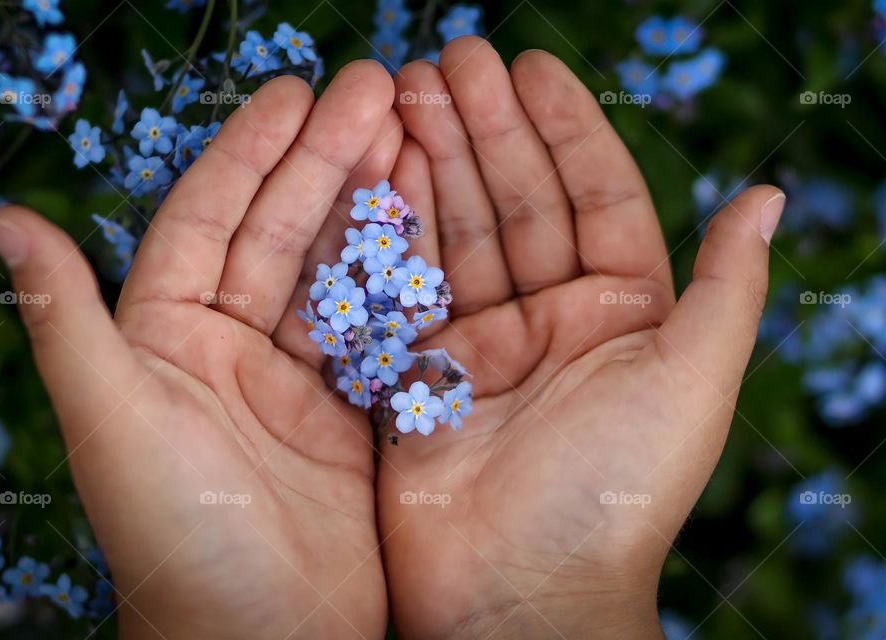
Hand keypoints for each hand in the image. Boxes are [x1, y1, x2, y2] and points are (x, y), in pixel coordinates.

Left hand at [0, 60, 401, 639]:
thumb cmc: (178, 541)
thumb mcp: (114, 422)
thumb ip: (67, 319)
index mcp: (167, 338)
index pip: (209, 220)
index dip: (250, 152)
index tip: (297, 93)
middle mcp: (231, 348)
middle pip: (280, 232)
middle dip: (325, 159)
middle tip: (375, 91)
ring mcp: (298, 378)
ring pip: (335, 269)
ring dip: (370, 204)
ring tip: (410, 136)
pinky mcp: (353, 410)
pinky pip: (379, 324)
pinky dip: (406, 274)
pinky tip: (432, 223)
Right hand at [376, 38, 784, 638]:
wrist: (519, 593)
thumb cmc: (614, 490)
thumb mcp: (692, 379)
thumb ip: (727, 286)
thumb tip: (770, 193)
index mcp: (620, 312)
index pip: (591, 194)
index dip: (562, 126)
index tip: (528, 64)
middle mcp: (549, 319)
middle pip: (514, 201)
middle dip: (483, 128)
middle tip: (445, 59)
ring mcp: (478, 343)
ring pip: (454, 232)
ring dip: (431, 163)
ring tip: (401, 92)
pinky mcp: (416, 372)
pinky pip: (401, 285)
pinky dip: (386, 229)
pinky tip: (372, 170)